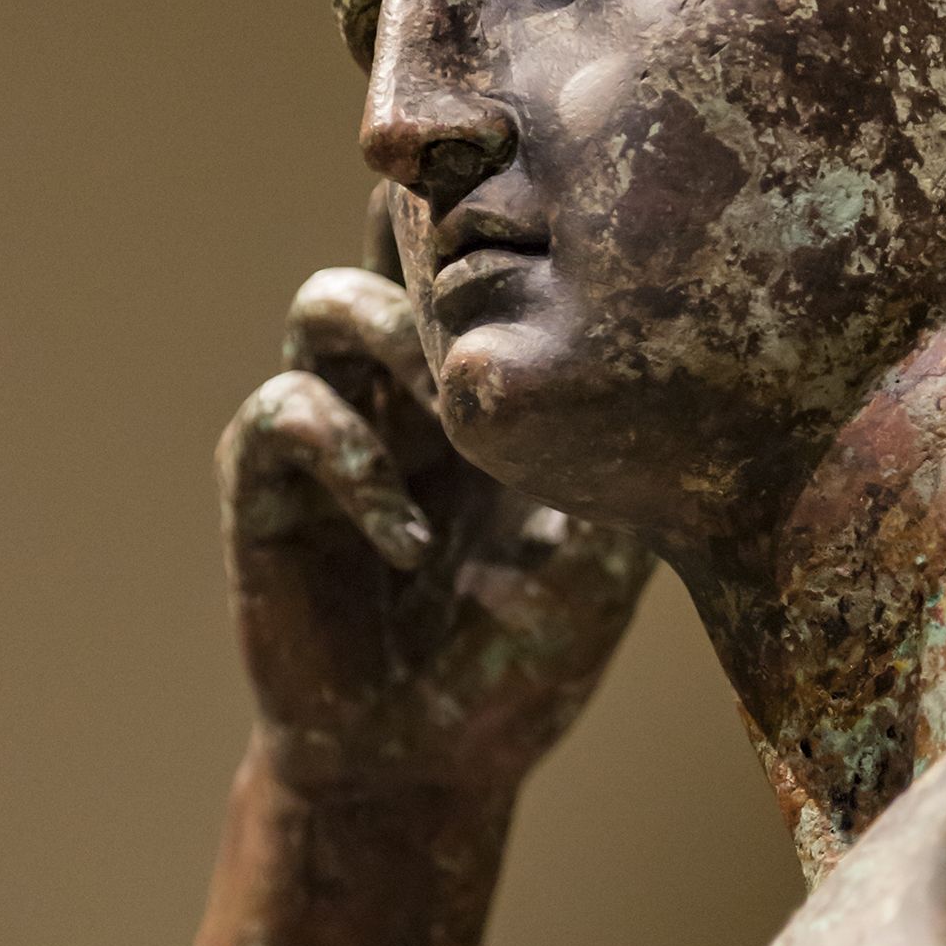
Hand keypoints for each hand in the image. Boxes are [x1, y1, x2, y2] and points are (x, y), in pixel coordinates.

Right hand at [217, 238, 650, 798]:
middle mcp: (404, 392)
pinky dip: (351, 462)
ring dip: (390, 336)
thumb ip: (618, 463)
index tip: (542, 176)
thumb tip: (674, 371)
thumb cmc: (522, 664)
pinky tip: (410, 542)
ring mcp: (335, 434)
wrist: (427, 769)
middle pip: (385, 235)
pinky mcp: (271, 496)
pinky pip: (285, 416)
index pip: (477, 257)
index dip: (493, 200)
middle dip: (424, 224)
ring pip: (325, 306)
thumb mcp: (607, 558)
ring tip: (453, 411)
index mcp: (486, 388)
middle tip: (485, 266)